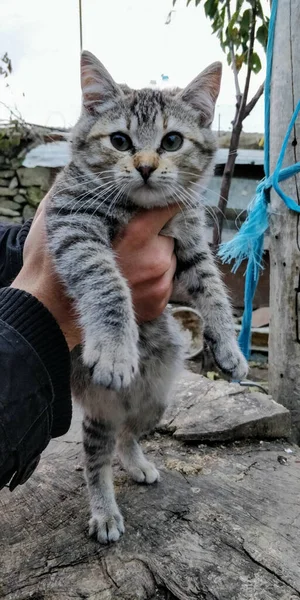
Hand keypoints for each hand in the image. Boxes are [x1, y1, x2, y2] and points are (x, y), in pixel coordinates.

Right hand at [11, 196, 177, 348]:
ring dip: (155, 257)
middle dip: (156, 235)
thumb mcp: (68, 218)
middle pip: (169, 235)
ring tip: (129, 264)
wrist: (57, 309)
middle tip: (132, 242)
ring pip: (169, 259)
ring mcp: (160, 283)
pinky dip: (153, 279)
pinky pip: (165, 282)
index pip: (169, 208)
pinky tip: (132, 280)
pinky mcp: (160, 302)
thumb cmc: (62, 262)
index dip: (170, 201)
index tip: (171, 195)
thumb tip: (88, 170)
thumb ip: (86, 193)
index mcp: (137, 234)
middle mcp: (155, 258)